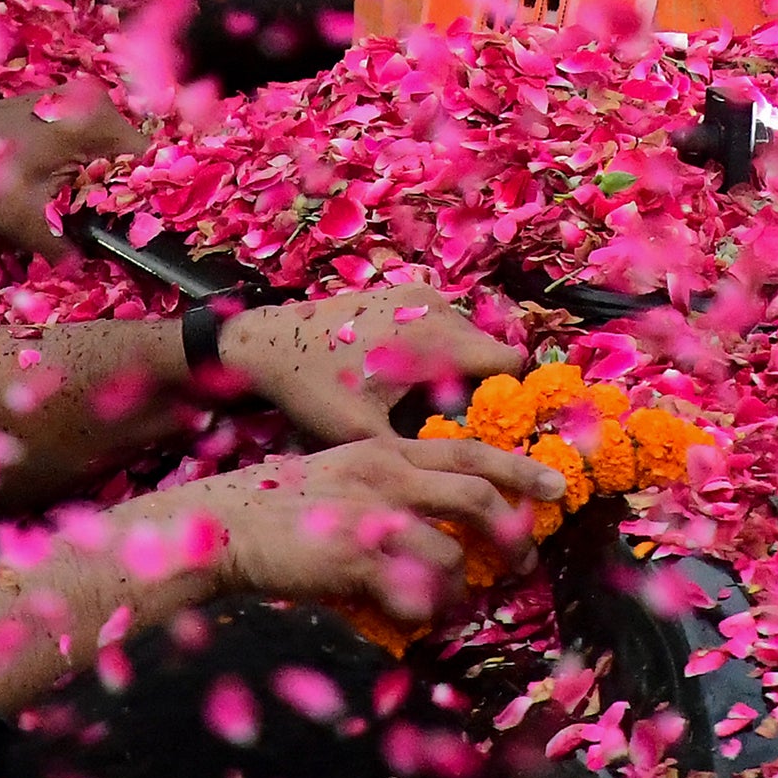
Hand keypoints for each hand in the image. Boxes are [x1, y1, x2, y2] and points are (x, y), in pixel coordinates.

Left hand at [0, 92, 141, 258]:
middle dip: (124, 191)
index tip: (139, 226)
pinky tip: (67, 192)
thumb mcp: (25, 221)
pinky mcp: (57, 105)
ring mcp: (74, 98)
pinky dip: (85, 166)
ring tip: (86, 212)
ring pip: (111, 148)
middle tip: (110, 226)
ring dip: (104, 180)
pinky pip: (89, 139)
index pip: (150, 160)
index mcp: (96, 120)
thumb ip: (63, 248)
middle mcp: (93, 100)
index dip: (148, 196)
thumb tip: (88, 272)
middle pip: (133, 154)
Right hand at [178, 434, 566, 622]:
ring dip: (464, 584)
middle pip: (475, 495)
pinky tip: (417, 618)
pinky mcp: (353, 558)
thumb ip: (388, 483)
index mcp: (384, 449)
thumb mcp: (341, 472)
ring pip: (450, 551)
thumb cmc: (281, 505)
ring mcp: (371, 515)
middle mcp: (385, 474)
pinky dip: (425, 611)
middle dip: (512, 529)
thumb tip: (435, 518)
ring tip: (458, 601)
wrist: (225, 524)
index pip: (468, 452)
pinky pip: (413, 592)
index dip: (518, 469)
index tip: (557, 486)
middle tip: (526, 559)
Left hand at [218, 279, 527, 442]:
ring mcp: (421, 294)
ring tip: (435, 406)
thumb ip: (416, 455)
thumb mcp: (363, 435)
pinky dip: (441, 349)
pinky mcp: (404, 291)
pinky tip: (413, 380)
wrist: (266, 342)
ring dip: (463, 368)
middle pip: (492, 351)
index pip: (510, 364)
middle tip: (464, 426)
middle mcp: (437, 308)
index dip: (510, 399)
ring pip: (468, 336)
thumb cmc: (313, 390)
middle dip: (485, 388)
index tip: (495, 431)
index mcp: (436, 341)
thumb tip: (456, 486)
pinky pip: (444, 322)